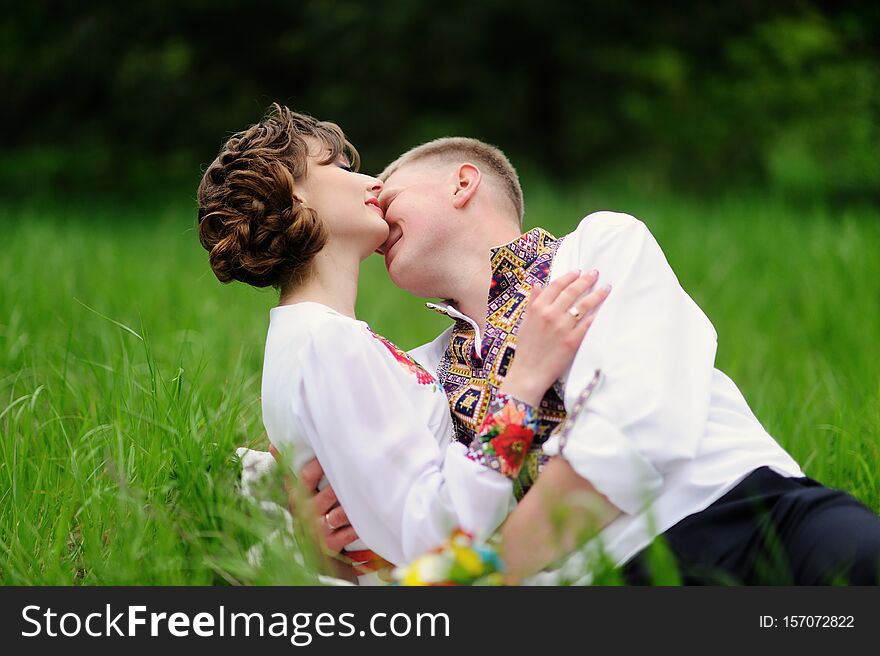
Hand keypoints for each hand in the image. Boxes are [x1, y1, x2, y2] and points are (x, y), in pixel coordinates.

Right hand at [268, 446, 358, 552]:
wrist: (312, 554)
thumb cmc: (308, 515)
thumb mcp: (296, 494)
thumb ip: (289, 470)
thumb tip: (272, 443)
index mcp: (298, 497)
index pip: (307, 476)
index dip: (320, 465)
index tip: (333, 453)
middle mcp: (307, 514)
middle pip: (329, 493)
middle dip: (343, 485)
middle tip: (359, 472)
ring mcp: (319, 531)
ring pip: (341, 514)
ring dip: (353, 506)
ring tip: (365, 495)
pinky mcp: (331, 546)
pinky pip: (350, 532)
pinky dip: (359, 526)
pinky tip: (368, 517)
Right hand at [502, 269, 609, 405]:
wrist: (529, 372)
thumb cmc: (526, 348)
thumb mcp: (524, 321)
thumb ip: (532, 302)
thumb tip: (537, 284)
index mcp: (537, 308)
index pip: (556, 286)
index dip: (568, 277)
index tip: (578, 272)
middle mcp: (550, 314)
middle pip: (572, 292)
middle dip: (586, 280)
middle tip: (596, 274)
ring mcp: (562, 327)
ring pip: (584, 305)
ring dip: (597, 294)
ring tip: (606, 288)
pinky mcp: (573, 340)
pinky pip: (589, 323)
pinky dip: (598, 314)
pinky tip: (605, 308)